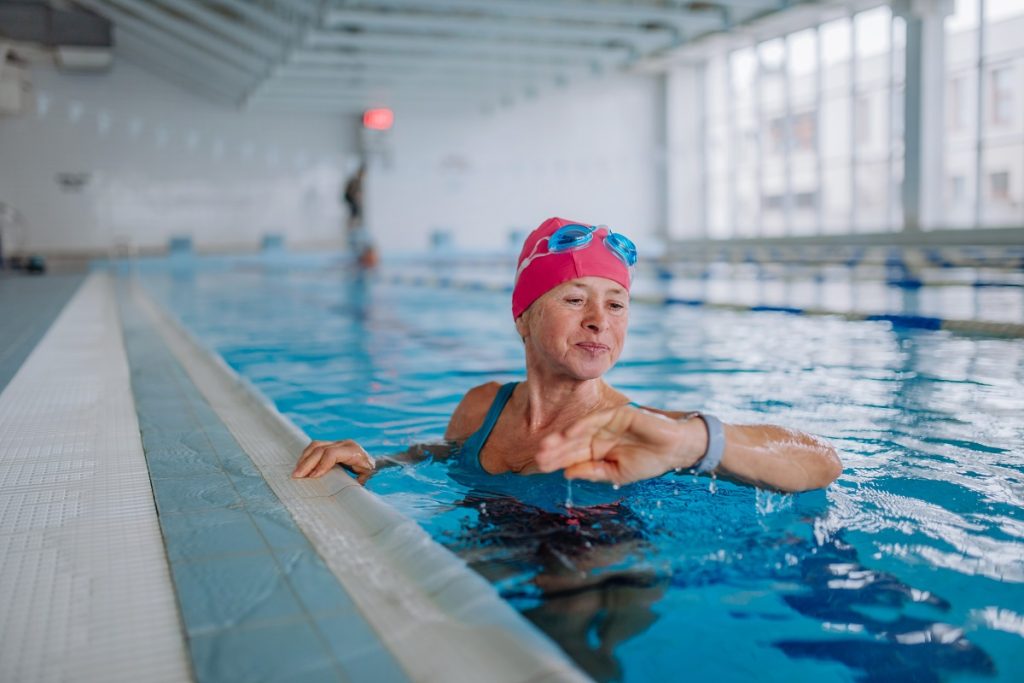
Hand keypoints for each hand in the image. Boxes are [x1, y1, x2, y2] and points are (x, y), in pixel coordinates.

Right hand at [292, 439, 374, 483]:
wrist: (373, 460)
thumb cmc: (369, 471)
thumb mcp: (366, 477)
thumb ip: (356, 482)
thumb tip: (343, 491)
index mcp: (354, 451)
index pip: (332, 454)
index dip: (321, 464)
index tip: (312, 477)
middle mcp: (344, 444)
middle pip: (321, 449)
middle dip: (307, 463)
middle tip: (297, 476)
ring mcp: (337, 442)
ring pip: (316, 445)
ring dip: (304, 458)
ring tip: (297, 472)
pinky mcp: (331, 444)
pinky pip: (315, 446)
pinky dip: (307, 456)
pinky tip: (301, 466)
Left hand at [534, 407, 707, 485]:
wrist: (675, 449)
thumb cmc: (648, 462)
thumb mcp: (617, 474)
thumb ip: (593, 472)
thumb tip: (567, 474)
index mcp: (598, 451)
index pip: (573, 456)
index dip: (557, 461)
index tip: (539, 467)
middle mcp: (599, 436)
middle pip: (572, 443)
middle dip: (555, 451)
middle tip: (537, 458)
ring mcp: (607, 424)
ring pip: (579, 431)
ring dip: (563, 438)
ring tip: (546, 446)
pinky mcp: (617, 413)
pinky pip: (596, 419)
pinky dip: (582, 425)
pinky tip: (568, 433)